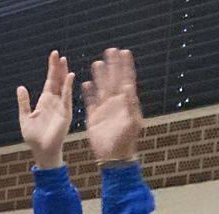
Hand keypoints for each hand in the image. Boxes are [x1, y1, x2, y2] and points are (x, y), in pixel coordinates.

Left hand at [18, 50, 73, 170]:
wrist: (42, 150)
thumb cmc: (34, 137)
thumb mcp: (25, 117)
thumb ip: (23, 103)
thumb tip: (20, 87)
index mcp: (45, 101)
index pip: (50, 80)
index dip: (51, 68)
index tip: (53, 56)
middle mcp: (54, 101)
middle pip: (57, 80)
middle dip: (58, 67)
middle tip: (58, 54)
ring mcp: (61, 107)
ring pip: (63, 86)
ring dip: (64, 74)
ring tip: (64, 61)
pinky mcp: (65, 113)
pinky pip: (67, 98)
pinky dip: (68, 87)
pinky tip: (69, 77)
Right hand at [83, 47, 142, 163]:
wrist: (114, 157)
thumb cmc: (126, 141)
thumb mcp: (132, 123)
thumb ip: (131, 104)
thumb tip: (127, 85)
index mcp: (126, 102)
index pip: (126, 79)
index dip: (126, 66)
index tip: (125, 52)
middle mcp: (116, 103)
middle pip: (113, 79)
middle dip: (112, 65)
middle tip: (110, 50)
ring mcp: (104, 109)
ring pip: (101, 88)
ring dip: (100, 75)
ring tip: (97, 62)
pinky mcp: (94, 118)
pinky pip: (90, 102)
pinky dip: (88, 93)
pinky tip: (85, 83)